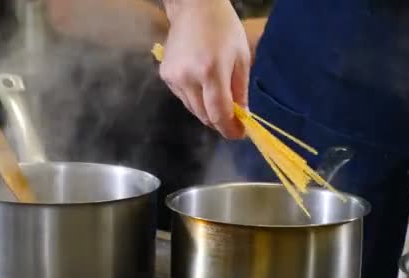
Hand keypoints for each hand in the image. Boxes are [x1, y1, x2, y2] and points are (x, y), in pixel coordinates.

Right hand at [160, 0, 249, 138]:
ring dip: (207, 110)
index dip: (229, 129)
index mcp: (211, 72)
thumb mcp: (241, 58)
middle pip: (204, 116)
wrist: (193, 8)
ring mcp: (173, 78)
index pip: (218, 113)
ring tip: (217, 97)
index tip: (239, 134)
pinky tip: (201, 83)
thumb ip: (240, 91)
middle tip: (233, 119)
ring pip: (193, 109)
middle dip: (219, 121)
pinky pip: (183, 98)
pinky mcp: (165, 77)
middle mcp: (188, 78)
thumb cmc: (224, 29)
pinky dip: (195, 98)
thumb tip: (242, 118)